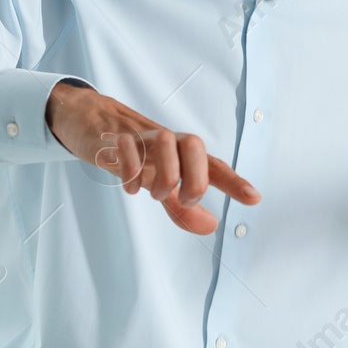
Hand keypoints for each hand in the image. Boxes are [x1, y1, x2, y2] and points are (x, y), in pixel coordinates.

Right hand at [45, 81, 260, 234]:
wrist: (93, 121)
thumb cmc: (135, 153)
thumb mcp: (160, 183)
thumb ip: (183, 208)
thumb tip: (212, 227)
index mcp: (183, 153)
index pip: (214, 165)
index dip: (234, 182)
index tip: (254, 198)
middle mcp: (169, 140)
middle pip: (195, 146)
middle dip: (193, 179)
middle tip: (181, 199)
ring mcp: (143, 135)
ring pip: (167, 142)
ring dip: (162, 178)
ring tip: (153, 193)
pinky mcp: (116, 136)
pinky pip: (129, 148)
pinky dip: (131, 172)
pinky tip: (129, 187)